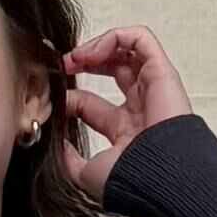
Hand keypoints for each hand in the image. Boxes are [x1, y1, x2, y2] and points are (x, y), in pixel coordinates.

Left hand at [60, 25, 191, 203]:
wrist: (157, 175)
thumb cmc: (130, 179)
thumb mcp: (88, 175)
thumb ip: (69, 162)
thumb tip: (56, 144)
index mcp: (123, 130)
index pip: (91, 104)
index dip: (71, 96)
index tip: (54, 97)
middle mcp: (139, 106)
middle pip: (112, 70)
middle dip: (86, 62)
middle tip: (65, 65)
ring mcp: (151, 87)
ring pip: (127, 50)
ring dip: (98, 46)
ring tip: (78, 56)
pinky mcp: (161, 71)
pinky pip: (141, 39)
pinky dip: (116, 37)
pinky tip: (94, 52)